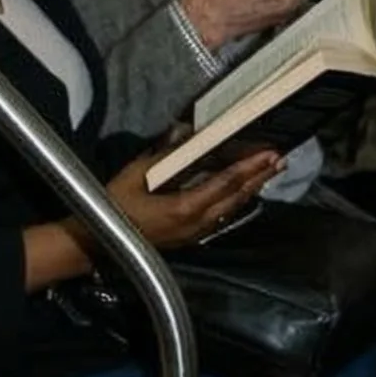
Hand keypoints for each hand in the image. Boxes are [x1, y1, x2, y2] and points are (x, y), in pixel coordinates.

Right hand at [102, 147, 283, 249]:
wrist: (97, 244)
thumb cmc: (114, 206)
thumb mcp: (137, 173)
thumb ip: (166, 154)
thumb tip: (188, 132)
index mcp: (185, 207)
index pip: (226, 183)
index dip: (249, 167)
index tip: (269, 153)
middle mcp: (197, 224)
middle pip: (236, 197)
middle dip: (258, 177)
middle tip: (279, 160)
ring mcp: (194, 234)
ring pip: (231, 209)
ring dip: (250, 190)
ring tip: (268, 172)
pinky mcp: (189, 238)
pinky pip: (220, 217)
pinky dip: (235, 201)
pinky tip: (241, 193)